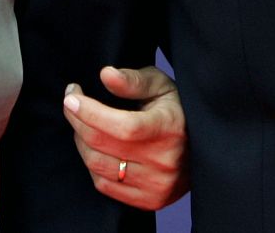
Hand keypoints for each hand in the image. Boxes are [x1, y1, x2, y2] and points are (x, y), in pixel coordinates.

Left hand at [64, 65, 189, 209]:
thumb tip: (105, 75)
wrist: (202, 150)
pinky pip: (104, 185)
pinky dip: (92, 164)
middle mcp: (163, 161)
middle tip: (72, 103)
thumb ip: (133, 80)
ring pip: (97, 165)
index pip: (121, 126)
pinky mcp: (148, 200)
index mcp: (169, 129)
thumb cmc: (177, 111)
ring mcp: (155, 185)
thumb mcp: (161, 86)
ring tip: (83, 123)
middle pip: (102, 144)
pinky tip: (95, 148)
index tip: (71, 95)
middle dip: (77, 119)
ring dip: (81, 141)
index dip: (89, 111)